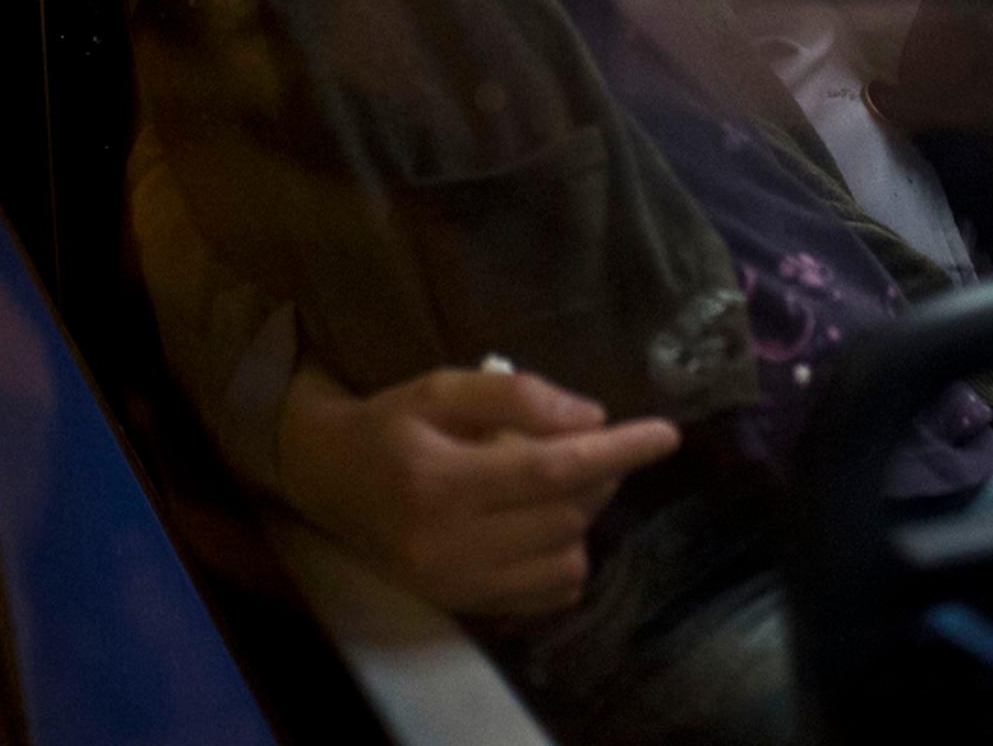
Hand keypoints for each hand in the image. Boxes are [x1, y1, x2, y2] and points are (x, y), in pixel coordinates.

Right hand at [274, 364, 679, 617]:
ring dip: (581, 517)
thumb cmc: (389, 424)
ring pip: (564, 559)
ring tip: (557, 484)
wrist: (327, 479)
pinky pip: (548, 593)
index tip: (665, 434)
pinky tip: (543, 524)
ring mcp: (457, 584)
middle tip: (593, 444)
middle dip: (598, 474)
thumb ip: (514, 395)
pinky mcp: (464, 605)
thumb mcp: (440, 387)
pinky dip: (564, 557)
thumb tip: (590, 418)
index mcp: (440, 479)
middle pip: (564, 514)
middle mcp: (449, 543)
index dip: (615, 452)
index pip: (550, 469)